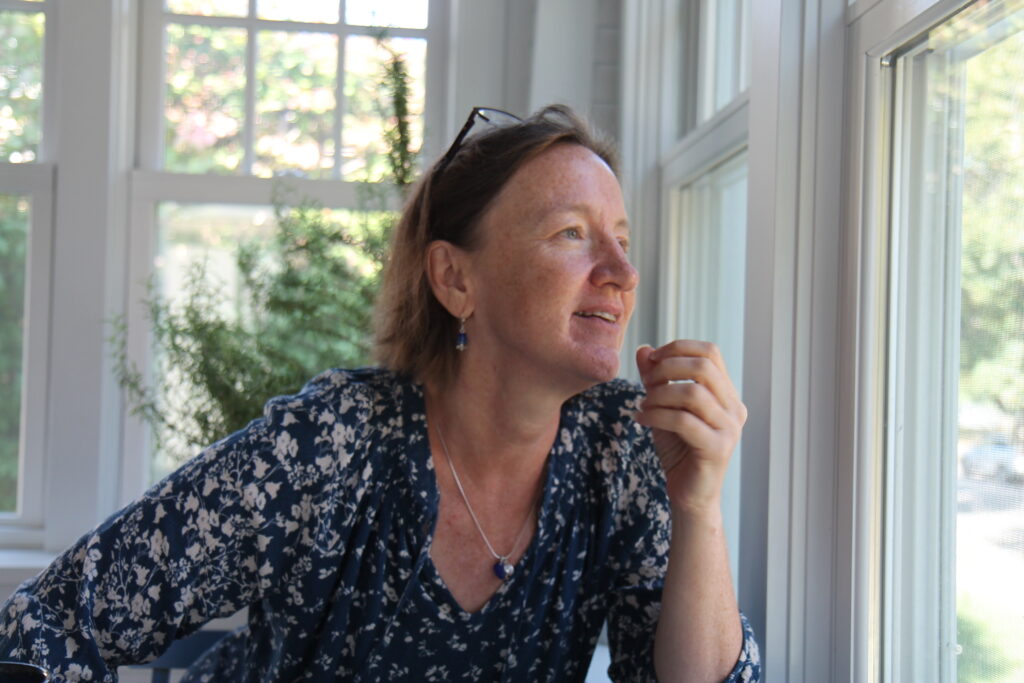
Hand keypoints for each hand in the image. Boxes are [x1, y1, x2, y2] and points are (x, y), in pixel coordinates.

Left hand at [634, 341, 746, 516]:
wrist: (688, 495)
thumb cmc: (678, 450)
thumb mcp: (663, 407)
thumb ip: (656, 380)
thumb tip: (644, 349)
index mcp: (726, 394)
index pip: (711, 352)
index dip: (679, 348)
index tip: (652, 358)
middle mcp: (734, 408)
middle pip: (705, 367)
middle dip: (667, 368)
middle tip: (646, 382)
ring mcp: (730, 429)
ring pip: (694, 394)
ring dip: (660, 395)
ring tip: (644, 405)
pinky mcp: (718, 448)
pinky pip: (684, 421)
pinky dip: (657, 415)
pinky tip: (641, 419)